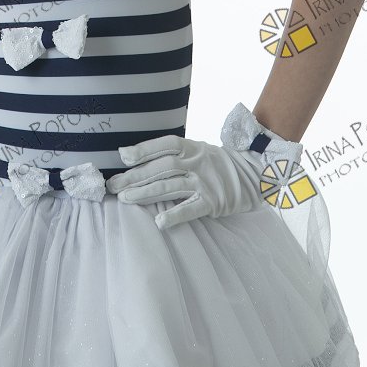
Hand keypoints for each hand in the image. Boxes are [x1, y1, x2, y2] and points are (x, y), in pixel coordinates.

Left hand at [105, 134, 269, 230]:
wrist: (252, 174)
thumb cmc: (216, 163)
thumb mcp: (197, 150)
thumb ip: (174, 154)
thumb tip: (136, 157)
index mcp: (192, 147)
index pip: (165, 145)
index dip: (144, 150)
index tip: (123, 157)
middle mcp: (197, 162)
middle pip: (163, 168)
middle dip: (136, 176)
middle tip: (114, 186)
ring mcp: (205, 182)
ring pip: (172, 187)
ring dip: (146, 193)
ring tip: (125, 199)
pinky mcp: (213, 202)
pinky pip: (192, 209)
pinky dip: (175, 215)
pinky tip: (159, 222)